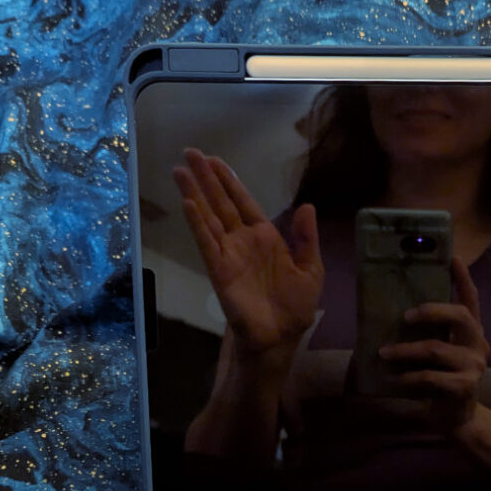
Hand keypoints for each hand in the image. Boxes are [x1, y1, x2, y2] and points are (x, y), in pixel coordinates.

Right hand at [173, 148, 323, 370]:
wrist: (281, 337)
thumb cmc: (295, 307)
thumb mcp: (311, 270)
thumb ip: (307, 239)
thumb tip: (307, 206)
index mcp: (267, 238)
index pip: (243, 202)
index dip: (229, 181)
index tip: (214, 160)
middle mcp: (243, 241)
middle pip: (221, 203)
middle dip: (206, 179)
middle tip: (190, 152)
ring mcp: (229, 254)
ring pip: (209, 218)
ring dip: (194, 194)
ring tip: (179, 170)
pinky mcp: (219, 270)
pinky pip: (207, 243)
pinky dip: (198, 223)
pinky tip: (188, 204)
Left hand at [378, 257, 489, 430]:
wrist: (456, 419)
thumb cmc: (441, 381)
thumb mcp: (437, 354)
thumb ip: (428, 335)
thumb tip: (392, 314)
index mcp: (472, 332)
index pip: (471, 300)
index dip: (463, 278)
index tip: (453, 257)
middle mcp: (478, 344)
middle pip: (461, 316)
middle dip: (431, 310)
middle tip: (404, 314)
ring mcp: (474, 366)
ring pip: (436, 349)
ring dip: (405, 350)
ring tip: (383, 352)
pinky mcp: (464, 387)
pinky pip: (429, 377)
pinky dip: (406, 378)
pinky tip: (391, 379)